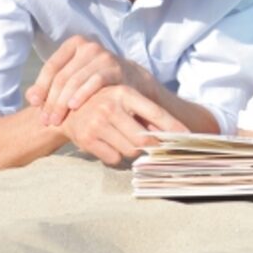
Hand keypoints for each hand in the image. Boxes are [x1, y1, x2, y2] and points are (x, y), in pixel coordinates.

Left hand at [26, 35, 154, 125]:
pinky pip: (94, 82)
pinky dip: (82, 94)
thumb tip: (30, 98)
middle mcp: (89, 47)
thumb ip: (51, 84)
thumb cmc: (95, 79)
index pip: (52, 66)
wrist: (131, 79)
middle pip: (62, 76)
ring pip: (75, 81)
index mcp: (75, 44)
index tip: (34, 104)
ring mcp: (103, 56)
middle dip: (51, 100)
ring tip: (55, 120)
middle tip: (45, 119)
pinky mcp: (115, 69)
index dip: (41, 86)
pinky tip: (73, 107)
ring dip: (63, 103)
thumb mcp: (73, 76)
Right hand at [59, 84, 187, 165]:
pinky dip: (116, 156)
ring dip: (132, 151)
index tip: (188, 137)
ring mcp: (97, 123)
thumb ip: (147, 116)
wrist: (64, 110)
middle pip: (144, 139)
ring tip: (123, 140)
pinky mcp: (86, 139)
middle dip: (151, 146)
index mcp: (125, 93)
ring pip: (130, 151)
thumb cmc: (104, 106)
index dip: (174, 127)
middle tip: (154, 146)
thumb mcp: (124, 102)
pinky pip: (114, 159)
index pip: (156, 113)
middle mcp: (111, 106)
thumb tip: (172, 135)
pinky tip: (108, 144)